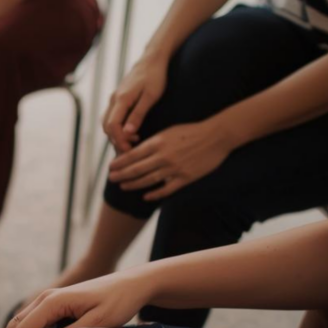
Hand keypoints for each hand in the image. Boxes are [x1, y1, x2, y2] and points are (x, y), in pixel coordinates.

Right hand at [102, 54, 168, 153]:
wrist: (152, 59)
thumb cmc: (155, 76)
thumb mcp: (151, 97)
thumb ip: (138, 115)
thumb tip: (127, 133)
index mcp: (121, 99)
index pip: (112, 126)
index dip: (119, 140)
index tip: (130, 150)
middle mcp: (114, 100)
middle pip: (106, 127)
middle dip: (116, 140)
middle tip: (132, 149)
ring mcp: (114, 99)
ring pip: (107, 123)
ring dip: (116, 135)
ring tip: (133, 141)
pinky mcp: (118, 99)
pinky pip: (112, 117)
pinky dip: (117, 128)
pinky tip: (131, 132)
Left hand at [107, 119, 235, 200]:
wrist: (217, 135)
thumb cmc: (191, 131)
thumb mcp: (168, 132)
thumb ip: (152, 143)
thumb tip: (136, 151)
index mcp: (158, 142)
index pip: (133, 155)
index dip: (120, 163)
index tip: (111, 167)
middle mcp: (163, 156)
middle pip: (136, 169)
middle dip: (121, 175)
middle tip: (111, 179)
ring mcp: (174, 168)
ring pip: (148, 180)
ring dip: (133, 184)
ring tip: (123, 187)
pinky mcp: (186, 177)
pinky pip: (167, 189)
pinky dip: (155, 194)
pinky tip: (146, 197)